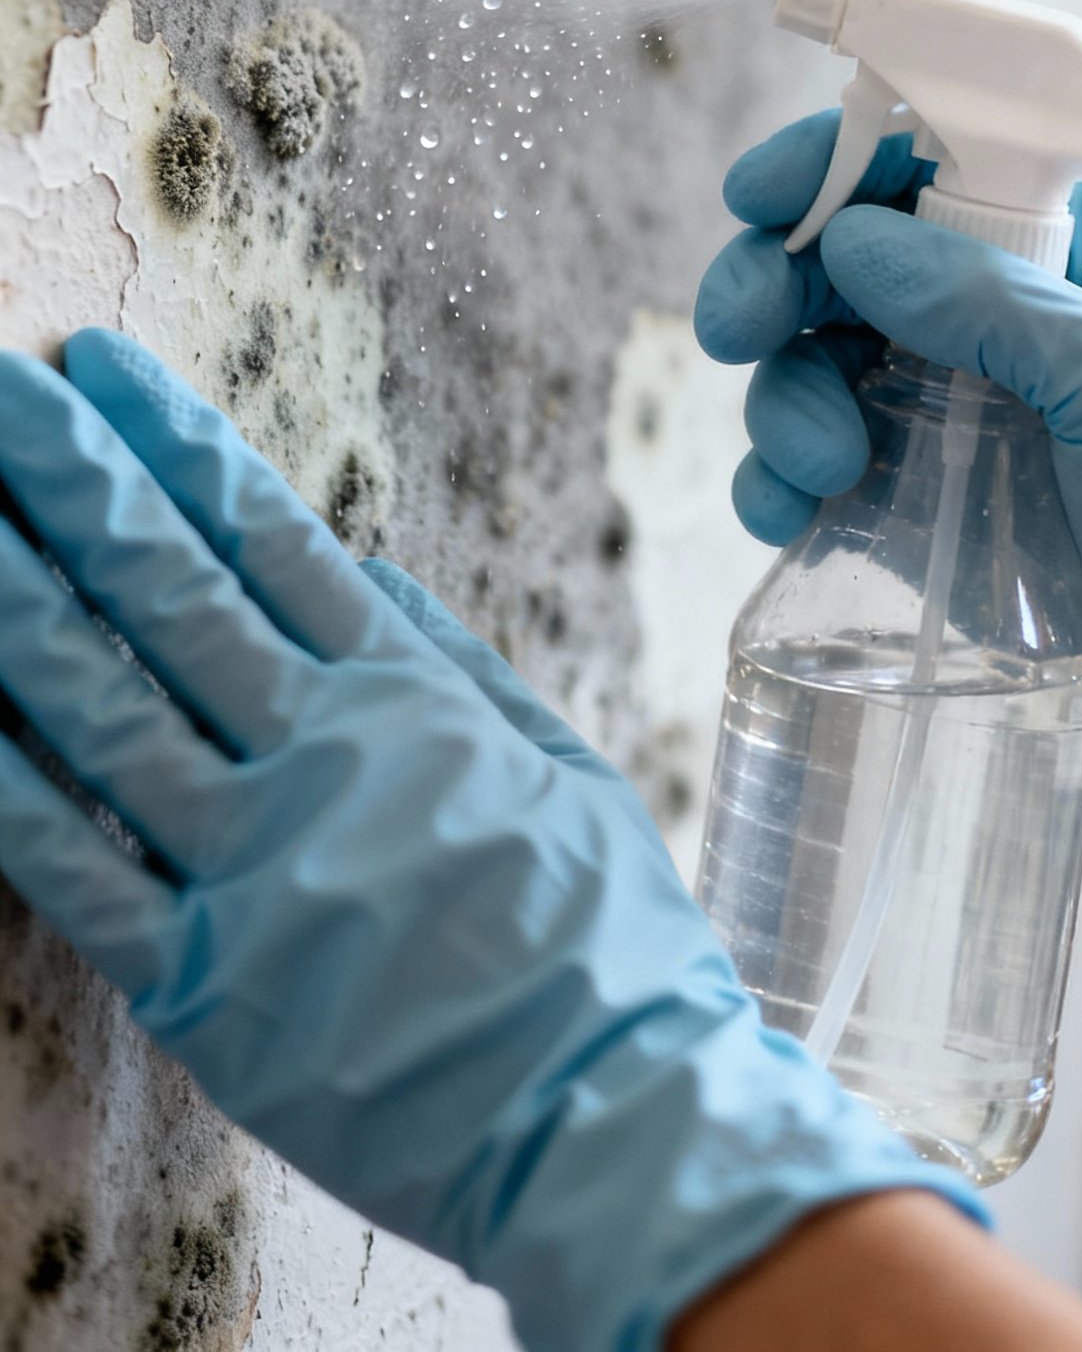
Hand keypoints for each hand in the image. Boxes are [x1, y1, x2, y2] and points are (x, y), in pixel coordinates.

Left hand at [0, 332, 976, 1351]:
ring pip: (105, 709)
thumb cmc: (605, 947)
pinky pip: (82, 875)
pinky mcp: (208, 984)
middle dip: (74, 482)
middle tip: (4, 396)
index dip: (177, 446)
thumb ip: (454, 661)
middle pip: (169, 592)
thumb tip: (367, 563)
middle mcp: (320, 758)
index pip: (268, 538)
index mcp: (406, 700)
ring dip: (16, 603)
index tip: (108, 373)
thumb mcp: (565, 768)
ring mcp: (256, 867)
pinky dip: (8, 795)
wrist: (612, 1117)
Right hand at [695, 113, 1081, 975]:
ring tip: (823, 467)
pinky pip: (810, 457)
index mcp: (1068, 240)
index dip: (834, 162)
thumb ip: (987, 300)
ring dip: (786, 398)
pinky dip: (776, 477)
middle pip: (843, 253)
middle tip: (739, 329)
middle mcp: (996, 303)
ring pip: (811, 357)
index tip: (761, 197)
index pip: (931, 159)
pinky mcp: (913, 487)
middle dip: (777, 282)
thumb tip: (852, 242)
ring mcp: (947, 396)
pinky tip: (789, 512)